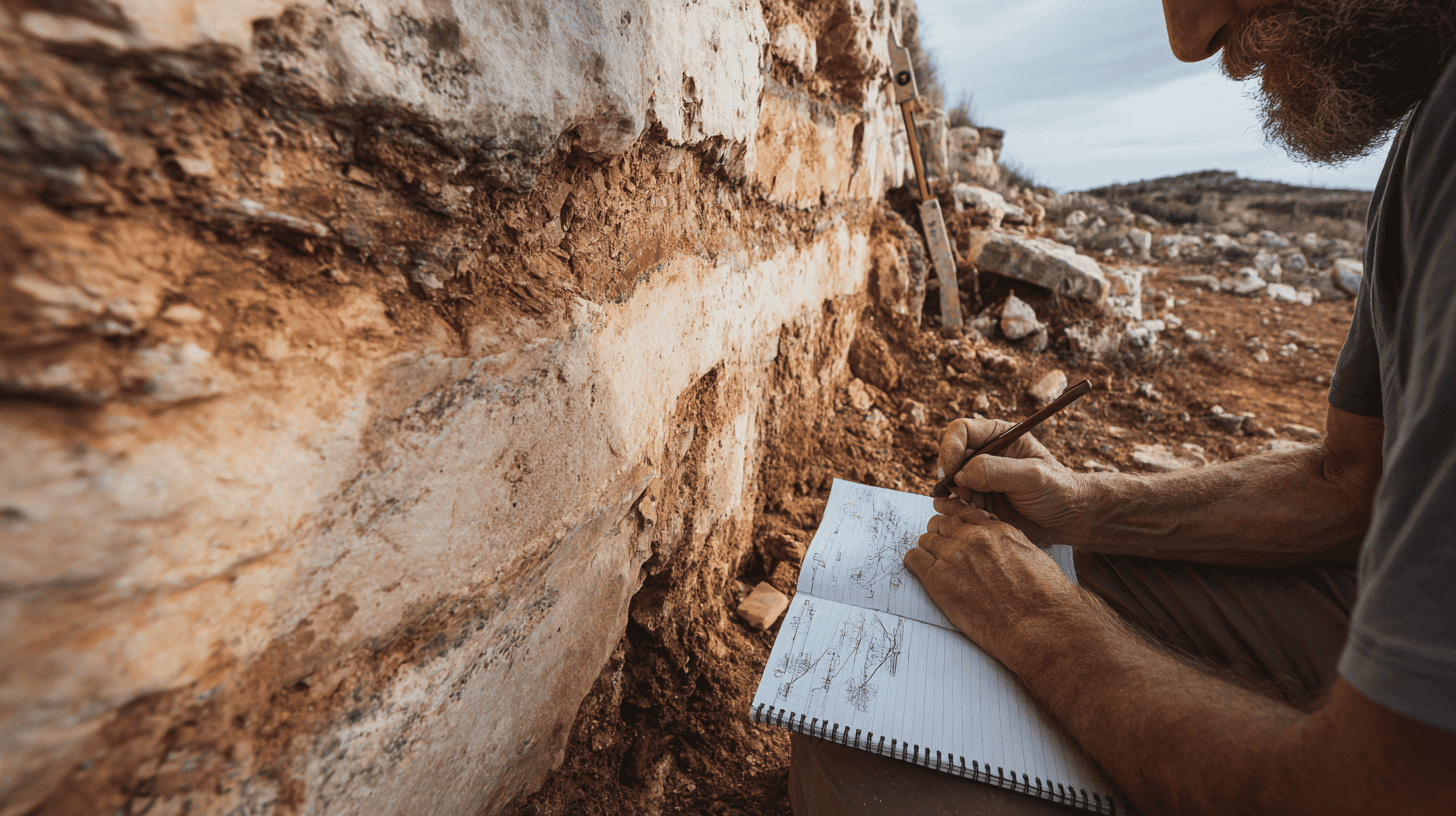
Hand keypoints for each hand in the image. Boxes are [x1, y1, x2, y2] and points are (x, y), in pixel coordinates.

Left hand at [904, 498, 1081, 667]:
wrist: (1040, 627)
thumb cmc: (1047, 601)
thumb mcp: (1035, 559)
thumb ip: (1013, 546)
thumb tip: (1007, 551)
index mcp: (999, 530)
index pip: (966, 513)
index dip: (957, 521)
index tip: (954, 529)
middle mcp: (974, 537)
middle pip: (942, 524)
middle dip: (940, 534)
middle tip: (940, 548)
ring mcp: (954, 556)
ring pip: (926, 539)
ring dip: (927, 549)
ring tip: (930, 561)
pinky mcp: (939, 579)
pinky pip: (914, 559)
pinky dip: (914, 562)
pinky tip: (919, 569)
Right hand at [938, 417, 1091, 545]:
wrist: (1068, 520)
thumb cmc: (1058, 490)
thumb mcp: (1032, 477)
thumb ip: (996, 471)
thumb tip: (960, 475)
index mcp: (999, 437)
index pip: (961, 431)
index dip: (950, 448)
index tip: (951, 473)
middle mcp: (986, 455)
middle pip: (950, 457)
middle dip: (950, 477)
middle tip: (963, 495)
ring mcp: (980, 479)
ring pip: (949, 483)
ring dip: (955, 497)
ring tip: (977, 509)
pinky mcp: (979, 501)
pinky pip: (956, 504)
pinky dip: (960, 512)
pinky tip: (980, 518)